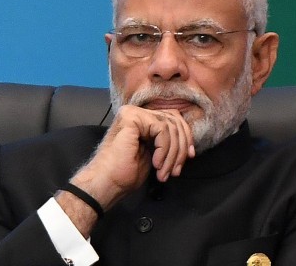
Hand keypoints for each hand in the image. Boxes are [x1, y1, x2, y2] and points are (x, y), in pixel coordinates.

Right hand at [61, 105, 194, 221]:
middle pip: (174, 120)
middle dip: (181, 147)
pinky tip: (156, 164)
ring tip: (164, 172)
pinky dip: (164, 149)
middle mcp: (137, 112)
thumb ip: (166, 141)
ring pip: (170, 126)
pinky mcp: (132, 117)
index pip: (173, 119)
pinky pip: (161, 129)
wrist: (106, 183)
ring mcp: (133, 113)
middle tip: (176, 169)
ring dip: (172, 153)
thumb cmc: (126, 173)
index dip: (185, 137)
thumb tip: (188, 139)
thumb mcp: (154, 154)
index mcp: (142, 119)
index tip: (190, 157)